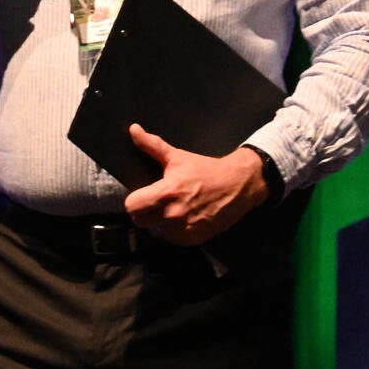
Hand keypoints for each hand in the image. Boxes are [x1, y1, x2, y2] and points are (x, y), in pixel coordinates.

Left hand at [123, 125, 269, 245]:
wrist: (237, 186)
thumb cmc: (206, 170)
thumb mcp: (178, 156)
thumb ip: (152, 145)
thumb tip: (133, 129)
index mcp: (166, 192)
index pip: (131, 206)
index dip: (135, 200)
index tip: (142, 195)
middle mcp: (173, 214)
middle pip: (140, 221)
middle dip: (145, 212)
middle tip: (156, 202)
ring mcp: (183, 229)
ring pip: (155, 232)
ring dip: (159, 223)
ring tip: (171, 209)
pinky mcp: (193, 239)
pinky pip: (172, 239)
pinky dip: (174, 231)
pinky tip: (183, 218)